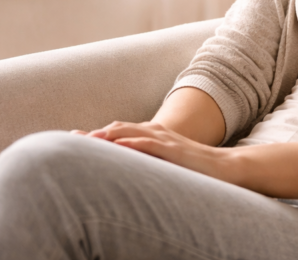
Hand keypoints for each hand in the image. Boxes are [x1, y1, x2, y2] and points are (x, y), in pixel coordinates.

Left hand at [72, 121, 241, 185]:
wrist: (226, 167)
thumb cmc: (195, 167)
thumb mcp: (166, 162)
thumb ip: (148, 161)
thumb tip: (125, 170)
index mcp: (152, 135)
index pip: (118, 132)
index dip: (97, 134)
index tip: (74, 137)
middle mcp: (156, 132)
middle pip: (119, 128)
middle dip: (95, 132)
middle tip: (71, 136)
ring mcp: (165, 140)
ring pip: (131, 132)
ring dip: (108, 134)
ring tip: (87, 138)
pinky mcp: (174, 150)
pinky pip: (150, 144)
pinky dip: (133, 143)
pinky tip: (118, 146)